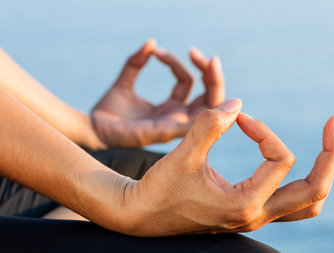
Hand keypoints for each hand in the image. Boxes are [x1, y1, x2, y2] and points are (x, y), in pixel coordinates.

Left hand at [91, 39, 224, 146]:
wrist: (93, 129)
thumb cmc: (108, 112)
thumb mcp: (123, 82)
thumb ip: (136, 62)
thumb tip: (151, 43)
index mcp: (170, 108)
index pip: (188, 82)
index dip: (177, 63)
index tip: (157, 52)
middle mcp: (177, 117)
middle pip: (209, 96)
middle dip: (211, 73)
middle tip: (197, 53)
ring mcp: (175, 126)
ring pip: (212, 106)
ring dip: (215, 82)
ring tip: (210, 61)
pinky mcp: (169, 132)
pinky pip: (199, 119)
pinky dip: (209, 101)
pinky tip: (206, 78)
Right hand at [117, 99, 333, 235]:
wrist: (142, 216)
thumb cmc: (159, 188)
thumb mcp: (182, 154)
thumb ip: (210, 124)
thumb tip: (239, 103)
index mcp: (244, 203)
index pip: (279, 158)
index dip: (264, 129)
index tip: (240, 117)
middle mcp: (256, 215)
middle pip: (315, 190)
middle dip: (331, 155)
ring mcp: (255, 217)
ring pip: (308, 203)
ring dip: (322, 172)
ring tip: (329, 144)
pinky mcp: (249, 213)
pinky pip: (291, 203)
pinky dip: (302, 181)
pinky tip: (295, 159)